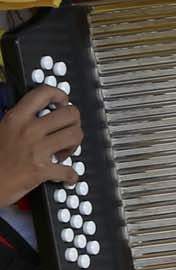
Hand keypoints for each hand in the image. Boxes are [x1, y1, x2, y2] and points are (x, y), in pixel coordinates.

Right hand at [0, 86, 81, 205]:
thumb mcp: (1, 130)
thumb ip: (20, 121)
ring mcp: (35, 149)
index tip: (63, 101)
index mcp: (15, 118)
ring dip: (74, 144)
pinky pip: (69, 170)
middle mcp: (28, 130)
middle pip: (70, 113)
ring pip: (75, 135)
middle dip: (74, 122)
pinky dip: (71, 175)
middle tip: (68, 130)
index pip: (44, 93)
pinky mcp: (40, 170)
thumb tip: (42, 116)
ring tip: (64, 151)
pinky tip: (67, 176)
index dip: (60, 95)